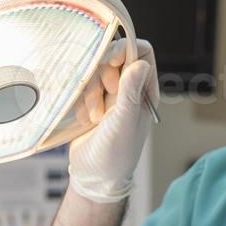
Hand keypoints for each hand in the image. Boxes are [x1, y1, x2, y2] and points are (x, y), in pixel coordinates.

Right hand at [68, 37, 158, 203]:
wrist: (94, 177)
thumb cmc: (116, 154)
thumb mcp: (124, 122)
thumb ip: (130, 92)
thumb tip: (140, 63)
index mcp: (145, 90)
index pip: (141, 51)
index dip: (124, 48)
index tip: (109, 59)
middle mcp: (129, 89)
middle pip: (113, 56)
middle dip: (101, 74)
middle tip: (101, 99)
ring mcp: (109, 95)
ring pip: (94, 70)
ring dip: (89, 91)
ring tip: (94, 118)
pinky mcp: (91, 102)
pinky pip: (81, 85)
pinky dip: (79, 99)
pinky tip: (85, 120)